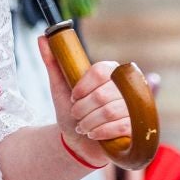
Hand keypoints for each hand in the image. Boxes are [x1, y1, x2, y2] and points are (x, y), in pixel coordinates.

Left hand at [37, 37, 129, 164]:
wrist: (79, 141)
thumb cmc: (71, 110)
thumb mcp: (59, 85)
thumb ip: (54, 61)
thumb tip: (42, 37)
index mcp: (111, 71)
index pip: (101, 70)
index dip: (83, 86)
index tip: (73, 96)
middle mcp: (126, 86)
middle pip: (103, 94)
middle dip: (82, 108)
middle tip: (76, 114)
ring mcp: (134, 107)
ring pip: (109, 112)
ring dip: (89, 122)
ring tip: (82, 126)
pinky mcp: (138, 126)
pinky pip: (120, 126)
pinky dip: (101, 132)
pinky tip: (93, 134)